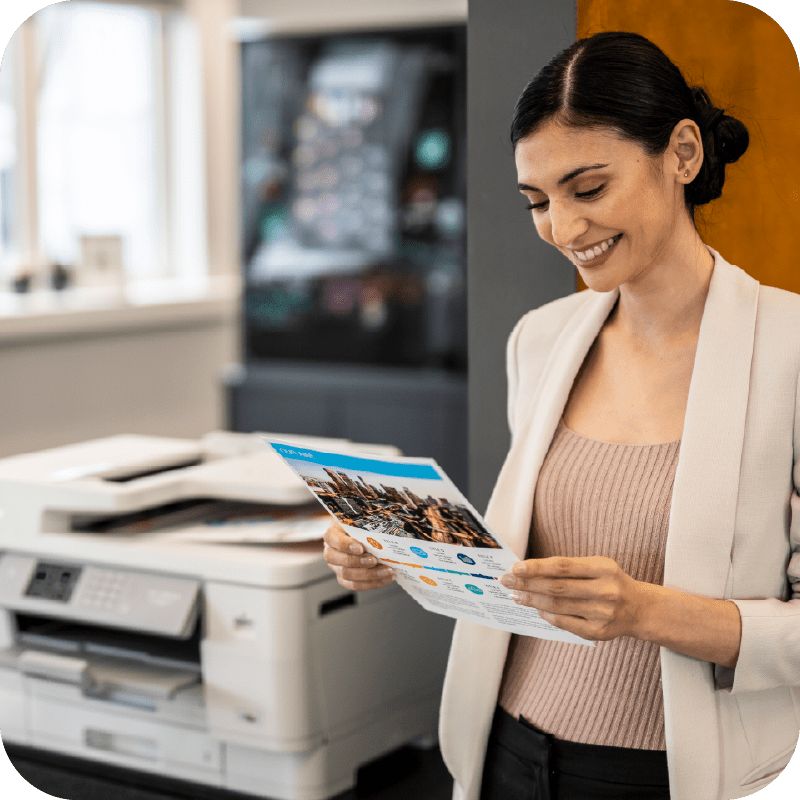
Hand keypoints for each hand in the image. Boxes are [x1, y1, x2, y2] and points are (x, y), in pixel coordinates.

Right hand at [323, 522, 394, 590]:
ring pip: (347, 575)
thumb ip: (366, 524)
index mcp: (332, 534)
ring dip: (369, 575)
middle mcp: (331, 552)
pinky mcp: (345, 578)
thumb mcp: (360, 521)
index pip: (333, 539)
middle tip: (375, 560)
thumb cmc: (360, 526)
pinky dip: (372, 583)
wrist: (360, 535)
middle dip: (358, 562)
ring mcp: (336, 567)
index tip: (361, 547)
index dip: (346, 545)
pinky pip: (355, 585)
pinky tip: (385, 578)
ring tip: (387, 571)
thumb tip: (385, 526)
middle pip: (339, 561)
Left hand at [500, 556, 645, 641]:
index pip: (563, 567)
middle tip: (507, 581)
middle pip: (557, 588)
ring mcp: (602, 613)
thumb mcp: (597, 566)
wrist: (640, 608)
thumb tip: (530, 571)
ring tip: (516, 595)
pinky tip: (535, 609)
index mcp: (603, 568)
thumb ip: (568, 568)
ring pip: (558, 606)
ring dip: (532, 601)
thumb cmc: (610, 582)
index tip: (516, 567)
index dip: (537, 567)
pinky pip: (565, 623)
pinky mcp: (598, 632)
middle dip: (527, 584)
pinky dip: (547, 615)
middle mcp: (605, 590)